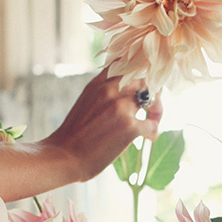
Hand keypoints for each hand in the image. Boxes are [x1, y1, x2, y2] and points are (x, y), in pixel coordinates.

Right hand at [45, 68, 162, 182]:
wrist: (63, 156)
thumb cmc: (73, 135)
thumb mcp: (85, 102)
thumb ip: (103, 93)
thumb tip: (121, 93)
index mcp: (99, 83)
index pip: (127, 64)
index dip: (140, 73)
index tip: (142, 86)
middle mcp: (111, 90)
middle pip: (144, 80)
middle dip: (152, 92)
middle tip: (151, 107)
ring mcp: (121, 108)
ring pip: (152, 100)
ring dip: (157, 111)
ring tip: (153, 122)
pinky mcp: (130, 127)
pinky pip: (153, 124)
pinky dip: (154, 131)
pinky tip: (149, 138)